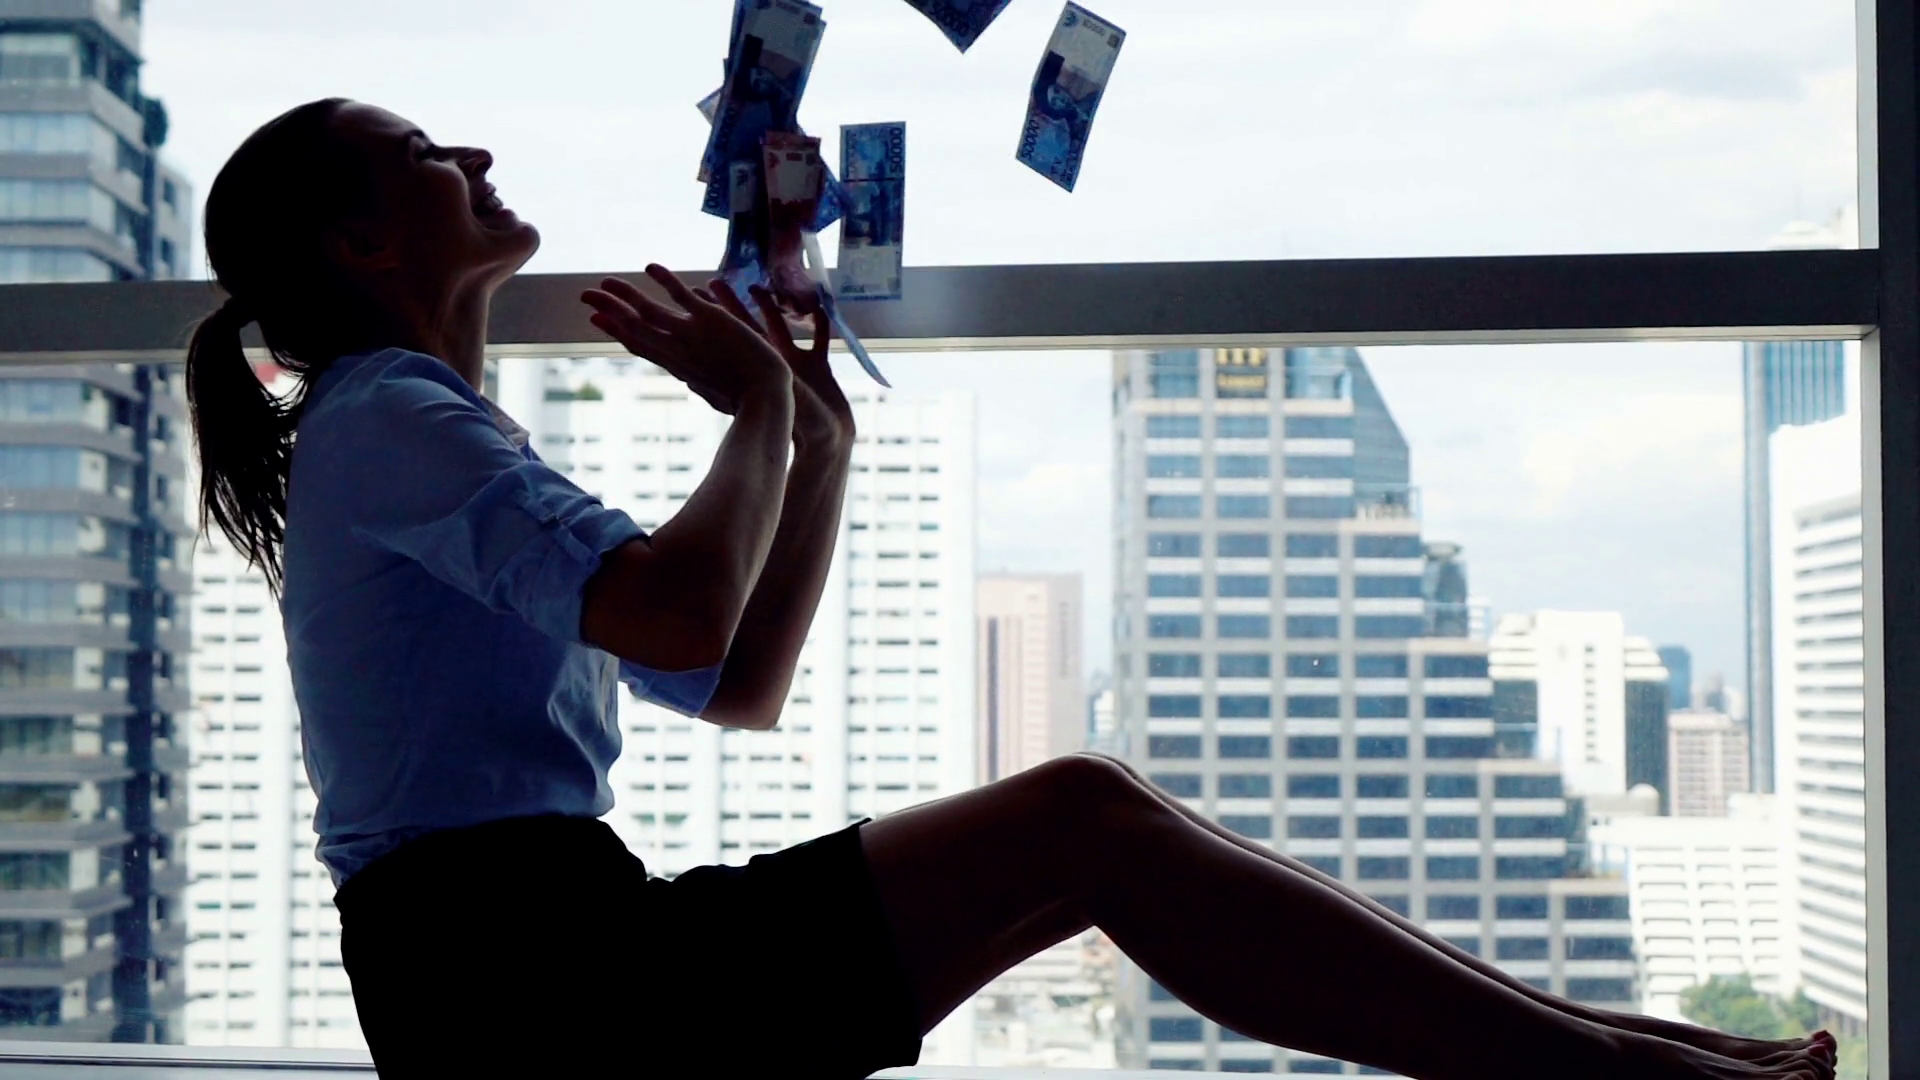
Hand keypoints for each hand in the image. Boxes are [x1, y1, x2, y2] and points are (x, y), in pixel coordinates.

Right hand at [580, 265, 789, 415]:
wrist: (763, 396)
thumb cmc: (746, 400)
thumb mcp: (713, 392)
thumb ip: (697, 381)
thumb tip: (688, 380)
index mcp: (678, 365)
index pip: (641, 345)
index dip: (617, 330)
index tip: (597, 320)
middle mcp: (676, 350)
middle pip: (633, 327)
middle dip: (608, 310)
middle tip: (585, 296)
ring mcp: (689, 335)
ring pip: (648, 311)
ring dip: (624, 295)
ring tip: (605, 281)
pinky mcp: (709, 320)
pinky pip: (681, 295)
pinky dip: (665, 280)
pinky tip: (649, 266)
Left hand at [699, 280, 854, 450]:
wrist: (826, 442)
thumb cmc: (797, 425)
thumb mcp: (767, 398)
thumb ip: (738, 386)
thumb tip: (690, 380)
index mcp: (758, 369)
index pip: (730, 334)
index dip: (715, 314)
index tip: (697, 294)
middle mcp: (773, 364)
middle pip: (749, 328)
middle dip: (733, 307)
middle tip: (716, 283)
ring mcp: (797, 365)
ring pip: (781, 329)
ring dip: (771, 309)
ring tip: (758, 287)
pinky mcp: (821, 368)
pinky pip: (820, 339)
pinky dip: (820, 324)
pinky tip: (819, 305)